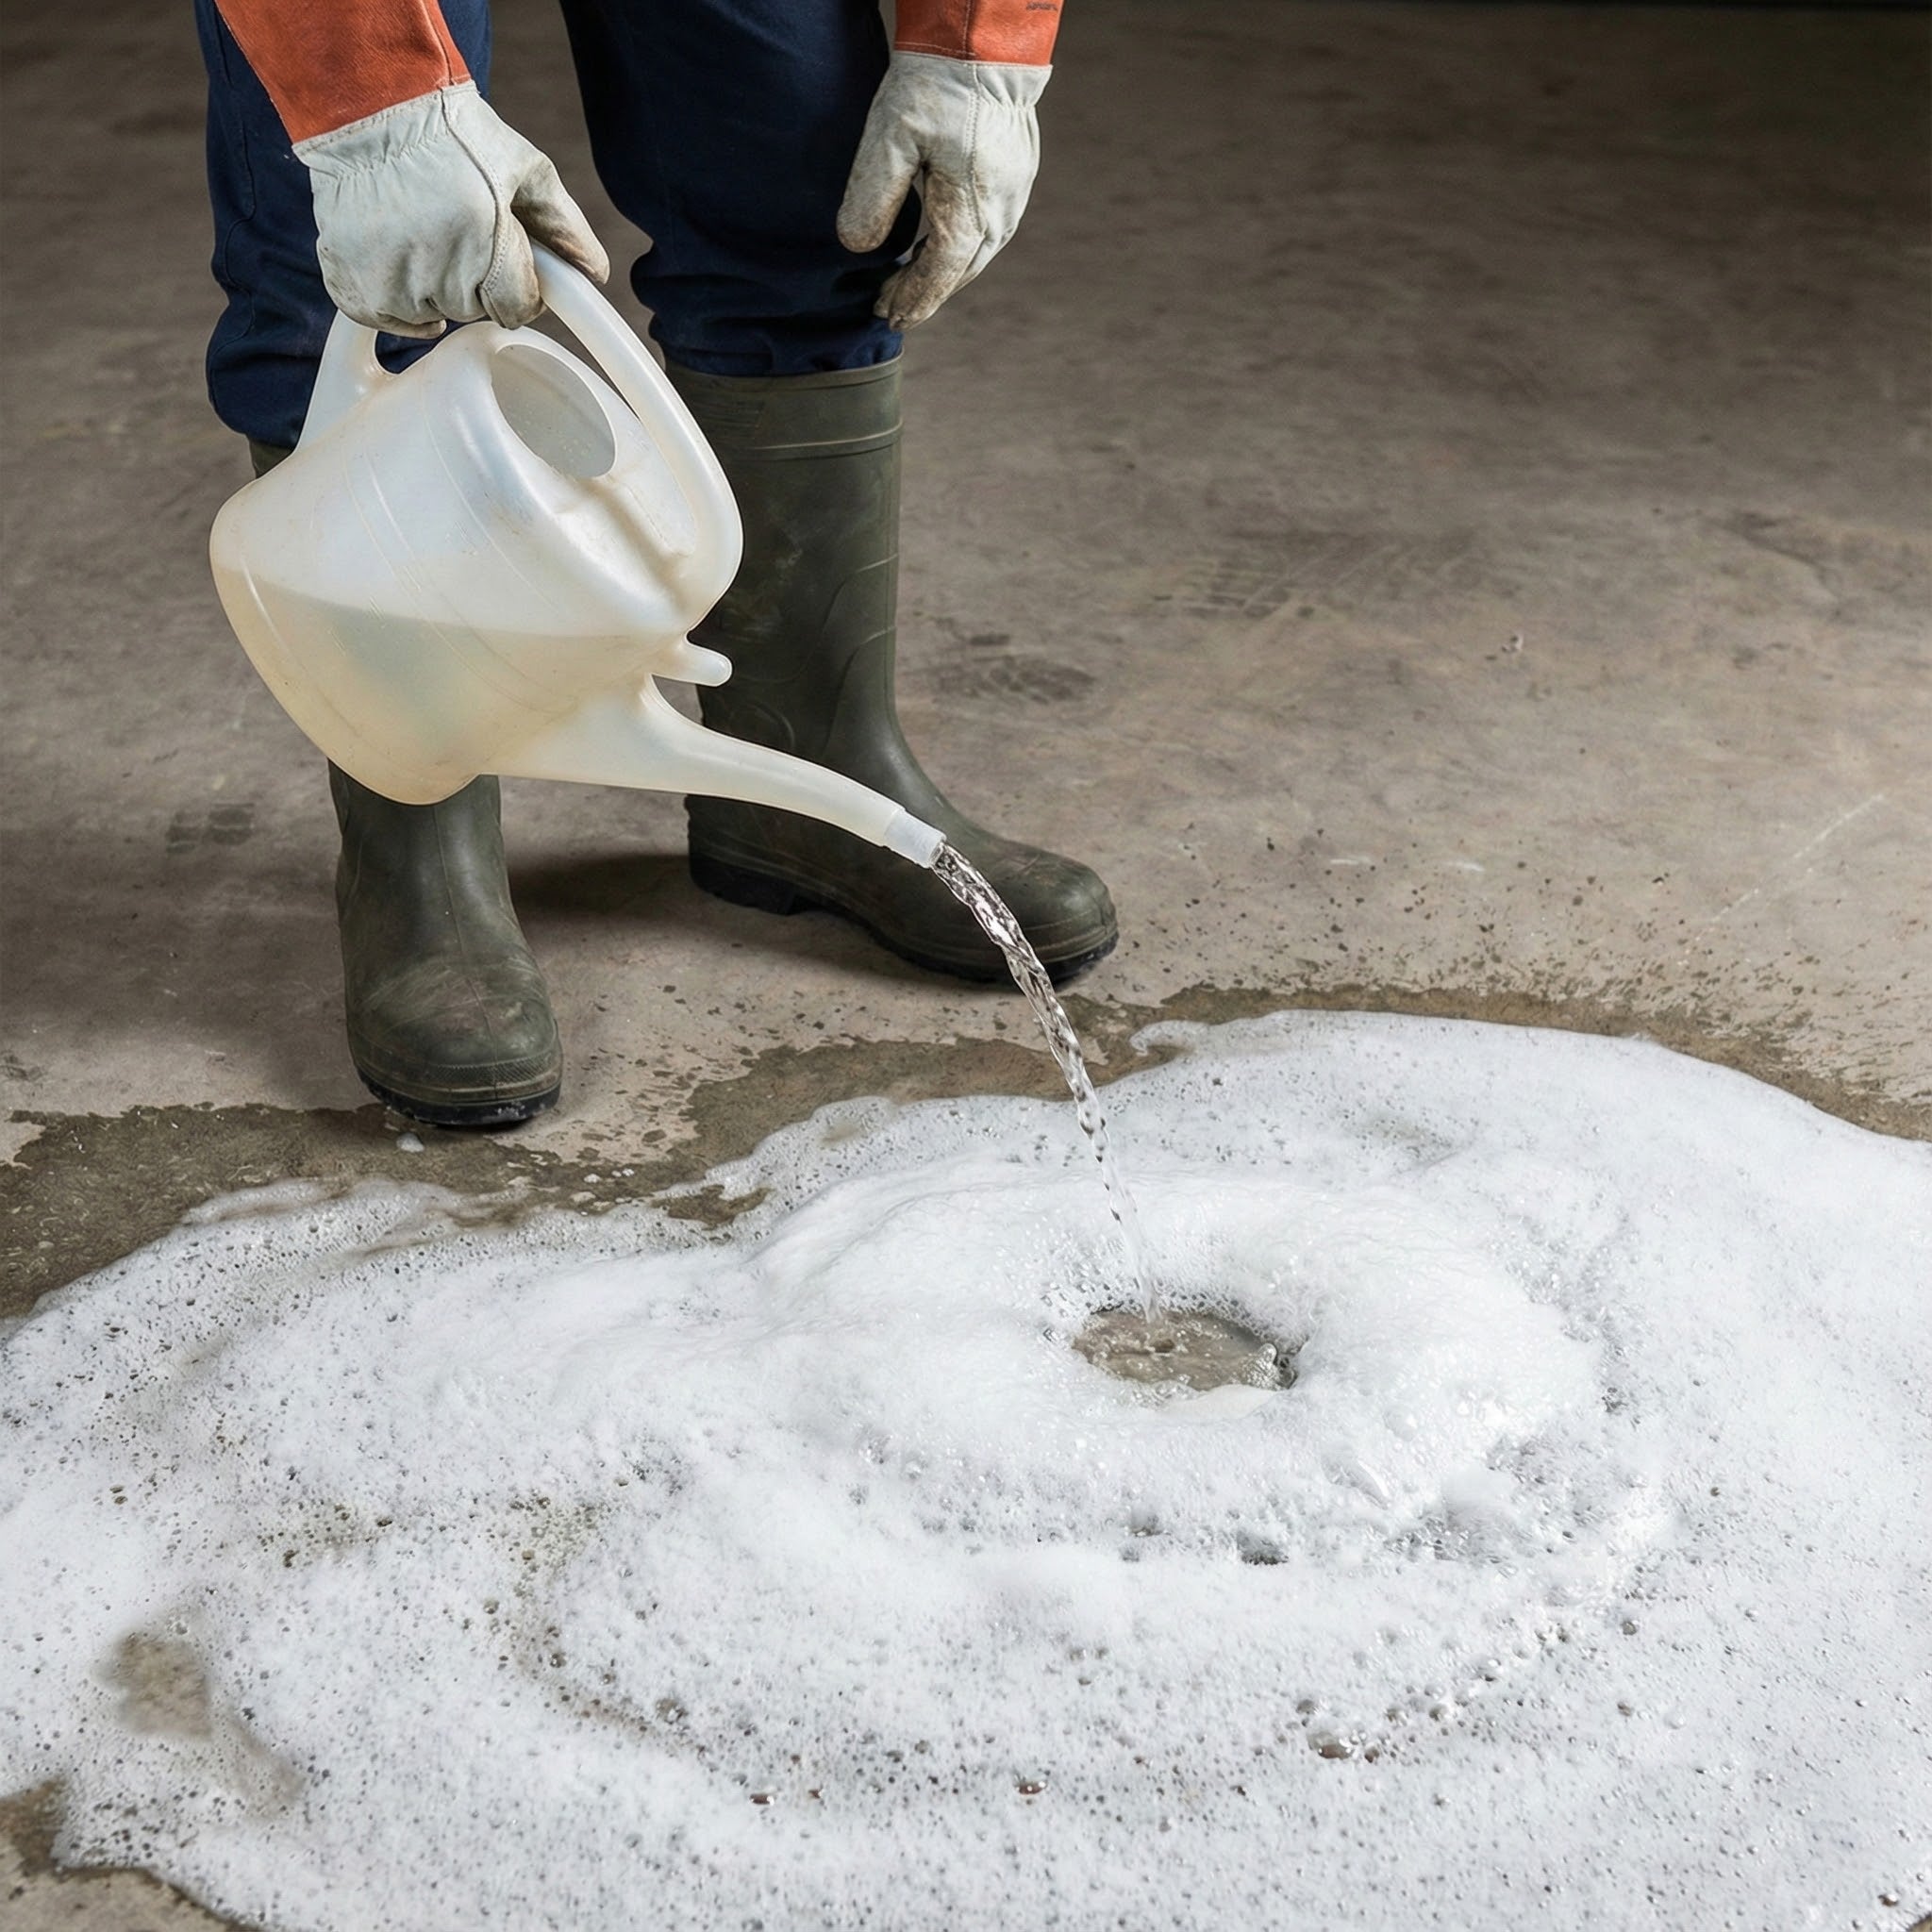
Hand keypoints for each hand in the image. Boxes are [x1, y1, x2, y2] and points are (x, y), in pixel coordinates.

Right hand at [296, 83, 608, 337]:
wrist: (365, 104)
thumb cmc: (451, 131)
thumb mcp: (521, 166)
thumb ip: (563, 225)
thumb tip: (597, 273)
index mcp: (484, 240)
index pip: (517, 309)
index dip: (519, 288)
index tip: (507, 260)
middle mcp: (435, 268)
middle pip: (475, 311)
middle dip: (476, 280)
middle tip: (458, 229)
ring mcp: (388, 279)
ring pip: (431, 315)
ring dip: (434, 287)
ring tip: (423, 232)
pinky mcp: (351, 282)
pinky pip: (386, 318)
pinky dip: (394, 298)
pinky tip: (397, 258)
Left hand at [836, 53, 1047, 330]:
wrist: (984, 43)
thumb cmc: (935, 85)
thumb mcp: (889, 137)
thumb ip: (872, 196)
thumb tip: (859, 248)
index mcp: (969, 209)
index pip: (940, 273)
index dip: (915, 299)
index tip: (890, 317)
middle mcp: (1000, 212)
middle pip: (960, 271)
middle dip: (926, 295)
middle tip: (891, 311)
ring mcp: (1015, 196)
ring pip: (978, 254)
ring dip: (944, 274)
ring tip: (910, 286)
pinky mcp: (1018, 178)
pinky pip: (990, 230)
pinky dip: (961, 248)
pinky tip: (940, 248)